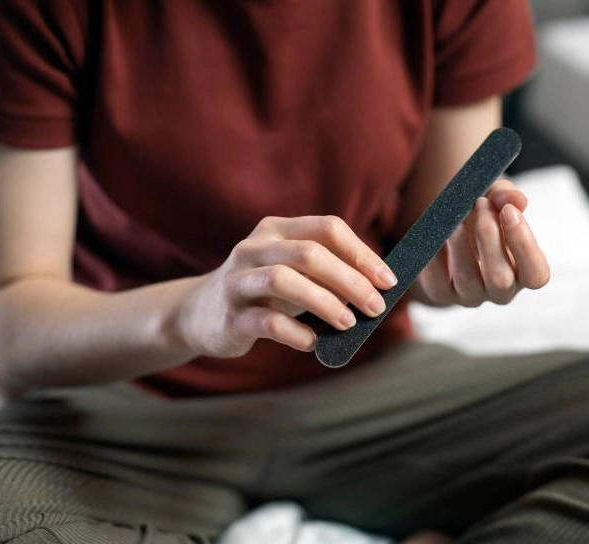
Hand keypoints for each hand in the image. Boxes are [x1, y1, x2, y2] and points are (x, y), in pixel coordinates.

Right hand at [176, 216, 397, 357]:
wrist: (200, 314)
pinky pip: (267, 322)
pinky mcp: (230, 316)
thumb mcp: (291, 269)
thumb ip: (327, 270)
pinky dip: (296, 333)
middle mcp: (254, 248)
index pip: (327, 228)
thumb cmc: (263, 291)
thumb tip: (381, 287)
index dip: (362, 253)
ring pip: (284, 281)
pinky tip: (312, 342)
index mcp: (276, 229)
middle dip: (350, 280)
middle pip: (309, 253)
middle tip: (376, 307)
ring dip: (324, 302)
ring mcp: (238, 281)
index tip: (388, 281)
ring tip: (348, 323)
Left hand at [413, 179, 549, 305]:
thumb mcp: (496, 199)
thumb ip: (507, 196)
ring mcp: (469, 296)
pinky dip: (434, 255)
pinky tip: (434, 232)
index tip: (508, 210)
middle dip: (489, 236)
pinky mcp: (441, 293)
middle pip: (500, 278)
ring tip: (453, 216)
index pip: (536, 275)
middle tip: (479, 203)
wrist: (449, 232)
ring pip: (467, 279)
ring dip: (459, 243)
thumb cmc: (482, 216)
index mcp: (524, 274)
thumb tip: (513, 199)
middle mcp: (500, 291)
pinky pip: (436, 280)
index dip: (524, 244)